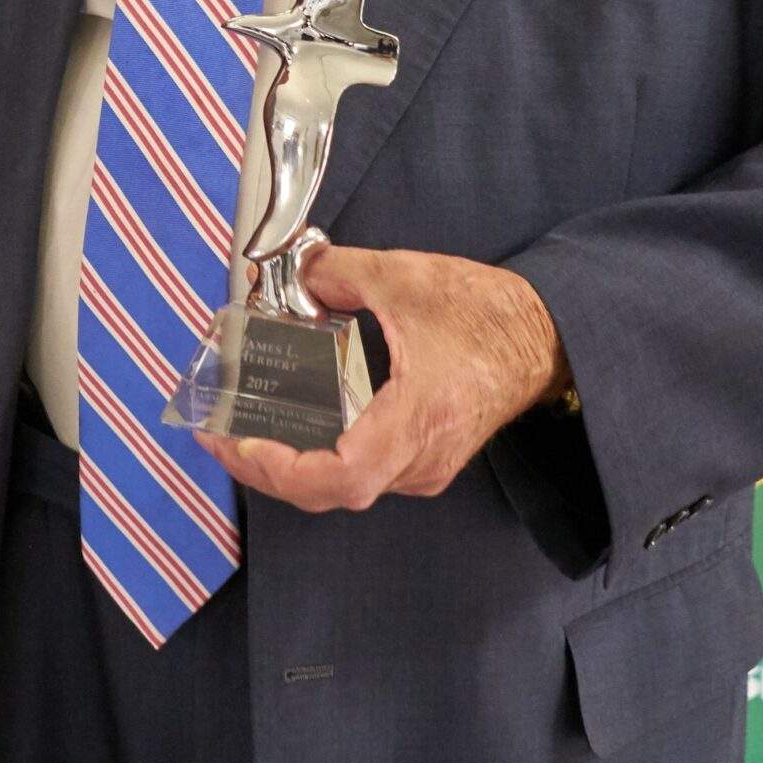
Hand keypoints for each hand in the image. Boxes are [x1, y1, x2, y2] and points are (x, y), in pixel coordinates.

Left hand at [199, 244, 567, 511]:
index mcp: (418, 418)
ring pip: (344, 487)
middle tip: (216, 434)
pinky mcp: (424, 458)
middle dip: (266, 470)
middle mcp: (420, 458)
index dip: (284, 469)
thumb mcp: (406, 276)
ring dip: (288, 467)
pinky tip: (286, 430)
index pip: (344, 476)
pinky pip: (361, 473)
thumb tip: (291, 272)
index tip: (239, 441)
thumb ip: (338, 271)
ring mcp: (424, 466)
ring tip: (237, 433)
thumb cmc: (487, 313)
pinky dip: (315, 459)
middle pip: (332, 491)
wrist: (546, 336)